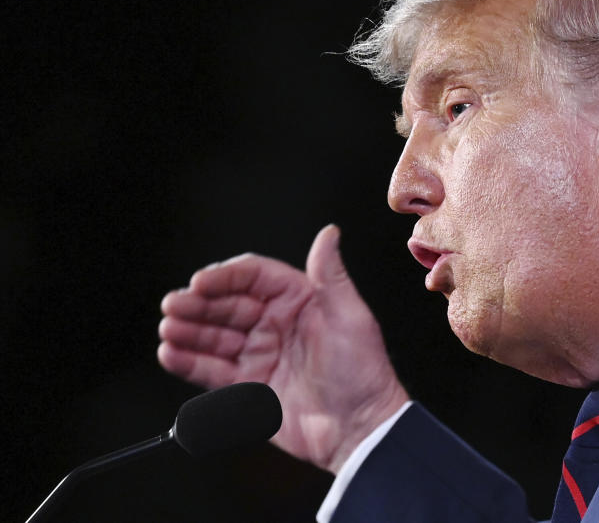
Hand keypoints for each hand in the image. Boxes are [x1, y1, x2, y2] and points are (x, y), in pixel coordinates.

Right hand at [157, 225, 408, 472]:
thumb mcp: (350, 317)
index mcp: (299, 300)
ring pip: (215, 336)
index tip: (201, 281)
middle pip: (228, 305)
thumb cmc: (364, 372)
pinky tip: (171, 354)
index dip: (226, 277)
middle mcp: (276, 323)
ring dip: (189, 331)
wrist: (360, 429)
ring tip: (169, 329)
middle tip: (174, 305)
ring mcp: (261, 354)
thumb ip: (330, 274)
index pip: (254, 277)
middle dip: (199, 304)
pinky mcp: (250, 385)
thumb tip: (329, 233)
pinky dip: (190, 362)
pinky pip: (213, 370)